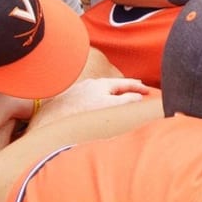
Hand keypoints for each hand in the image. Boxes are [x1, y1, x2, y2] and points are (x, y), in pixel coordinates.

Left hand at [32, 77, 151, 129]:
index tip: (148, 91)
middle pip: (113, 86)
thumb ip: (127, 100)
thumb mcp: (111, 106)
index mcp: (103, 84)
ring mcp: (81, 91)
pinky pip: (92, 98)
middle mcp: (91, 84)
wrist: (54, 117)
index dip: (139, 87)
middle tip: (137, 91)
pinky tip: (98, 106)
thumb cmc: (82, 111)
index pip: (126, 83)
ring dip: (112, 95)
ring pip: (101, 91)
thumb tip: (138, 97)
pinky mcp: (72, 99)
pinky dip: (101, 100)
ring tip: (119, 99)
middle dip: (126, 89)